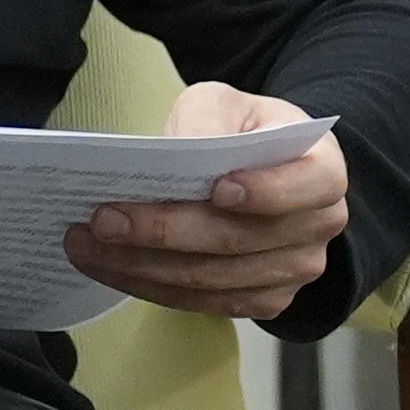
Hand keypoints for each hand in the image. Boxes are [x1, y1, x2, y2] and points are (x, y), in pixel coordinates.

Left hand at [72, 81, 347, 322]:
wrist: (261, 174)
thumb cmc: (244, 134)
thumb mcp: (226, 105)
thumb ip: (207, 119)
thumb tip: (180, 155)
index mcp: (324, 171)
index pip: (307, 186)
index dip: (265, 192)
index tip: (216, 188)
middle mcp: (319, 227)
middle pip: (239, 240)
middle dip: (165, 232)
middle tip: (102, 220)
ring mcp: (295, 271)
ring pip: (213, 280)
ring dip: (142, 266)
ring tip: (85, 245)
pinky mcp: (265, 300)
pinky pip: (204, 304)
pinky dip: (151, 287)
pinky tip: (110, 267)